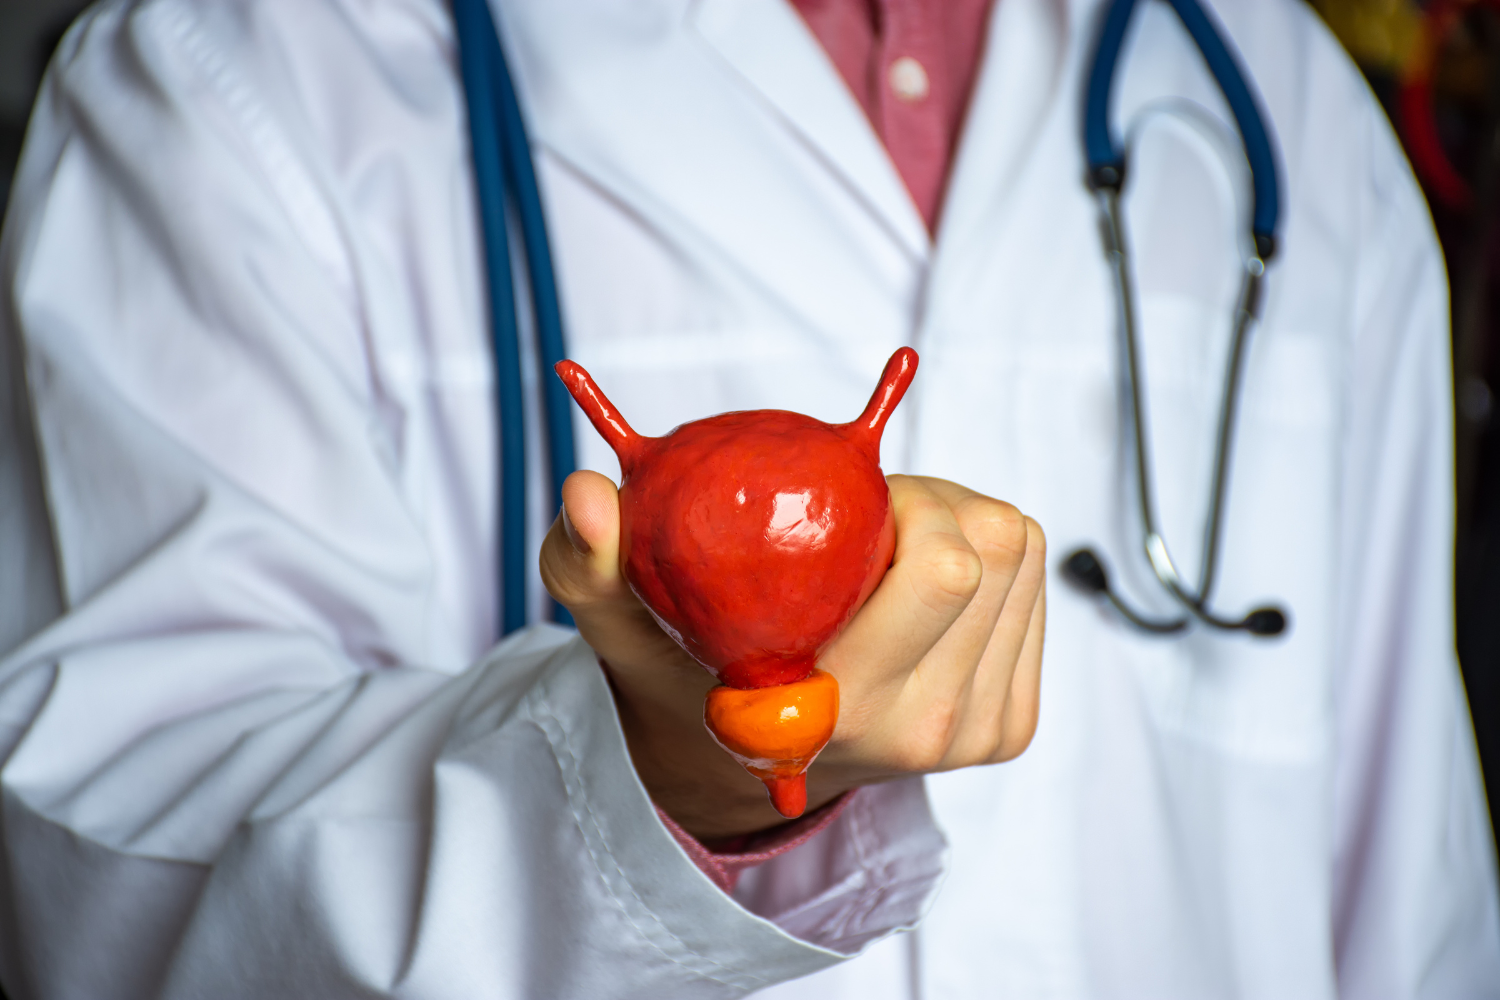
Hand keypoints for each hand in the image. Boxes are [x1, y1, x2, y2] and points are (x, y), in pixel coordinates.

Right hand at [540, 471, 1045, 840]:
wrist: (743, 764)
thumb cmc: (689, 674)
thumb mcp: (620, 622)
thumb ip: (587, 562)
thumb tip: (587, 495)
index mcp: (836, 711)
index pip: (949, 565)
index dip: (902, 502)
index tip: (838, 506)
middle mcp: (921, 733)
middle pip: (994, 548)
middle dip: (931, 501)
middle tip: (864, 515)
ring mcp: (976, 735)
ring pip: (1021, 554)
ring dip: (958, 521)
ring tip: (886, 547)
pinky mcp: (1010, 724)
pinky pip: (1036, 586)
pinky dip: (988, 555)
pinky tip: (920, 578)